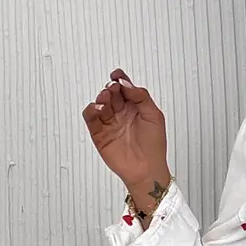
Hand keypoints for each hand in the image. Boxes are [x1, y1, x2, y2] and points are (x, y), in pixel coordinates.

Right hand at [82, 68, 168, 185]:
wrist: (147, 170)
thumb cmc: (154, 147)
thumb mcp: (155, 116)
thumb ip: (141, 96)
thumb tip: (126, 84)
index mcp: (135, 107)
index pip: (124, 87)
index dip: (120, 78)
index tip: (117, 76)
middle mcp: (121, 113)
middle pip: (110, 92)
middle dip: (110, 88)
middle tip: (113, 89)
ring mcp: (110, 123)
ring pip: (100, 102)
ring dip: (101, 97)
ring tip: (106, 99)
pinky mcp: (99, 133)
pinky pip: (90, 117)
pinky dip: (91, 109)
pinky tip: (98, 108)